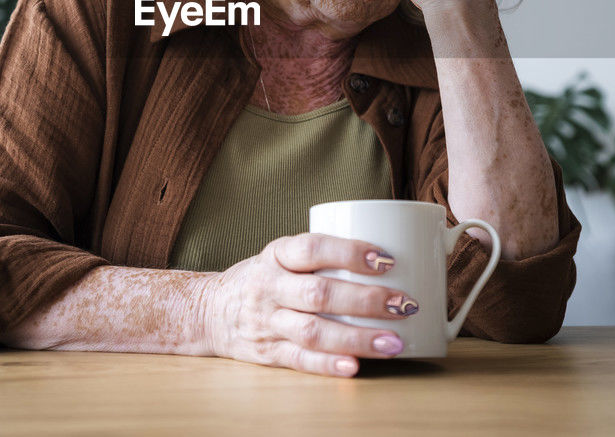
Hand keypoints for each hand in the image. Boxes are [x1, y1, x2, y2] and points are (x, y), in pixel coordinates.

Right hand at [200, 232, 421, 377]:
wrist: (210, 310)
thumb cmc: (264, 278)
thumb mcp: (282, 254)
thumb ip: (323, 254)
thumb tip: (391, 255)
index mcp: (276, 255)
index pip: (312, 248)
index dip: (349, 252)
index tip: (386, 258)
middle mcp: (269, 287)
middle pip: (319, 293)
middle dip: (366, 300)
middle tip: (404, 303)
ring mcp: (267, 322)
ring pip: (313, 331)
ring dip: (357, 338)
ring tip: (393, 342)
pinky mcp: (267, 352)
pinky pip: (299, 360)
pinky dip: (328, 365)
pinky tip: (355, 367)